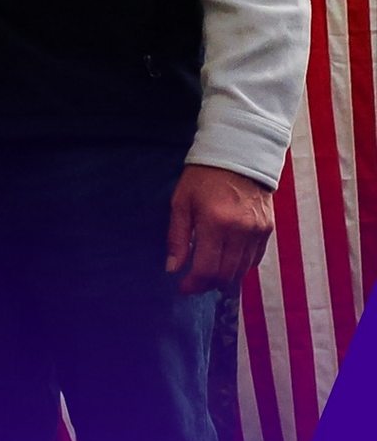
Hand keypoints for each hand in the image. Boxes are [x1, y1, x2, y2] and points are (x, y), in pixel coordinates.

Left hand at [165, 164, 273, 294]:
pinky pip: (255, 260)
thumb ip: (177, 237)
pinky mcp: (268, 229)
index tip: (183, 287)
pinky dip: (240, 266)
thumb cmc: (204, 176)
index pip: (207, 268)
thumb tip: (172, 268)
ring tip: (209, 273)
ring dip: (224, 278)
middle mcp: (240, 230)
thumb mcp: (181, 202)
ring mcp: (258, 231)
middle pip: (226, 275)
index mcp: (215, 222)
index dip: (194, 284)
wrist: (239, 154)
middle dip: (208, 284)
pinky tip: (227, 262)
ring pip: (242, 270)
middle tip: (194, 282)